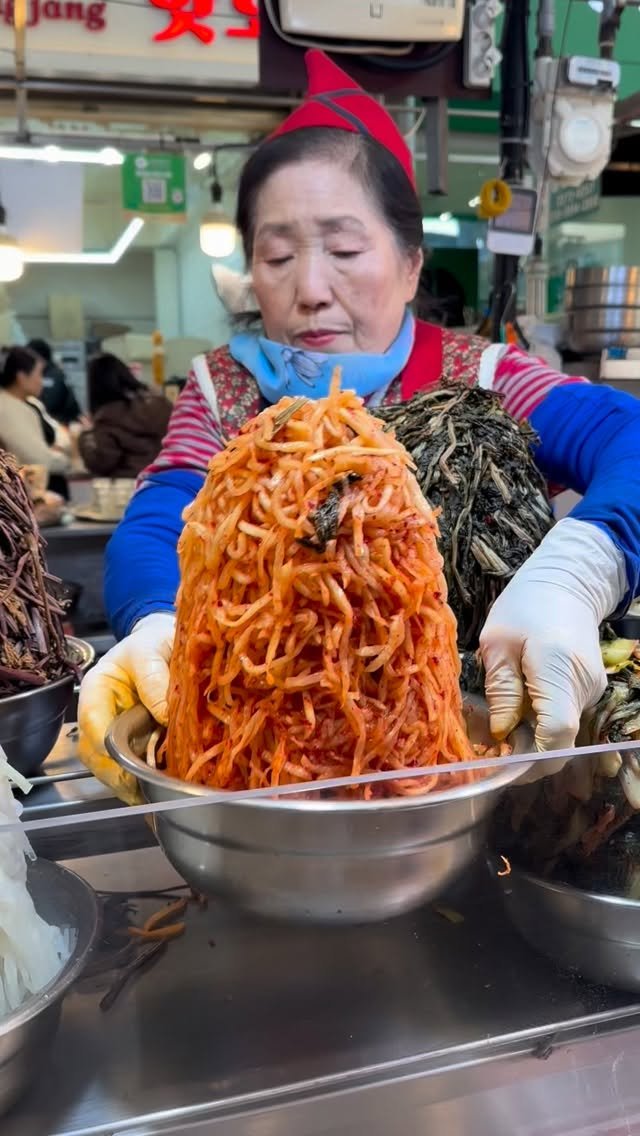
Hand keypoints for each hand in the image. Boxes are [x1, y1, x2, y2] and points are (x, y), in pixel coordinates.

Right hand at [78, 612, 175, 803]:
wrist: (167, 643)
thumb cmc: (154, 641)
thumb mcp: (152, 649)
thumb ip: (154, 678)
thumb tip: (163, 715)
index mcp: (97, 687)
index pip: (91, 720)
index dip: (105, 745)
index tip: (127, 763)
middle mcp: (100, 712)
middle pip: (93, 752)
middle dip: (114, 773)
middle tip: (141, 789)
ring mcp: (113, 729)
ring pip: (108, 765)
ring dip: (127, 781)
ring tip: (151, 792)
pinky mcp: (132, 740)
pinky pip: (128, 765)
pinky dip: (140, 779)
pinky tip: (157, 786)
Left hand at [480, 519, 625, 780]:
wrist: (567, 583)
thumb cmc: (525, 606)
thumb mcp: (497, 642)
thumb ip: (501, 689)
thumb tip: (501, 734)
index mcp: (558, 669)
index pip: (556, 733)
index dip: (529, 758)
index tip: (498, 763)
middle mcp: (582, 688)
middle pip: (558, 741)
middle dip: (522, 753)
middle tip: (485, 747)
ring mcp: (590, 692)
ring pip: (559, 733)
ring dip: (526, 737)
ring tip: (492, 722)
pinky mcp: (587, 692)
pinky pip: (561, 719)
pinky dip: (536, 722)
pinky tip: (513, 707)